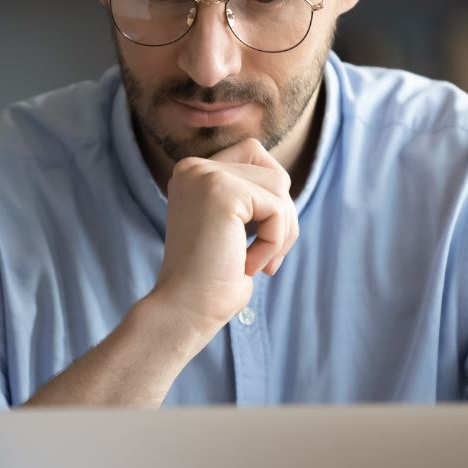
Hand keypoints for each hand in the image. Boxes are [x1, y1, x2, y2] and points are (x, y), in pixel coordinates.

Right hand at [152, 138, 298, 338]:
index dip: (270, 199)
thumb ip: (249, 197)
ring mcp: (205, 176)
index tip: (257, 241)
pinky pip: (276, 208)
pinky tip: (249, 266)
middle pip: (272, 171)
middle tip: (267, 257)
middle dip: (282, 215)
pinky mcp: (221, 190)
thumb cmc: (213, 280)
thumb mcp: (231, 227)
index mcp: (193, 173)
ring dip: (281, 232)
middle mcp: (194, 168)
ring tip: (258, 263)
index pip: (254, 156)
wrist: (185, 311)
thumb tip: (282, 180)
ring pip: (280, 186)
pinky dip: (274, 242)